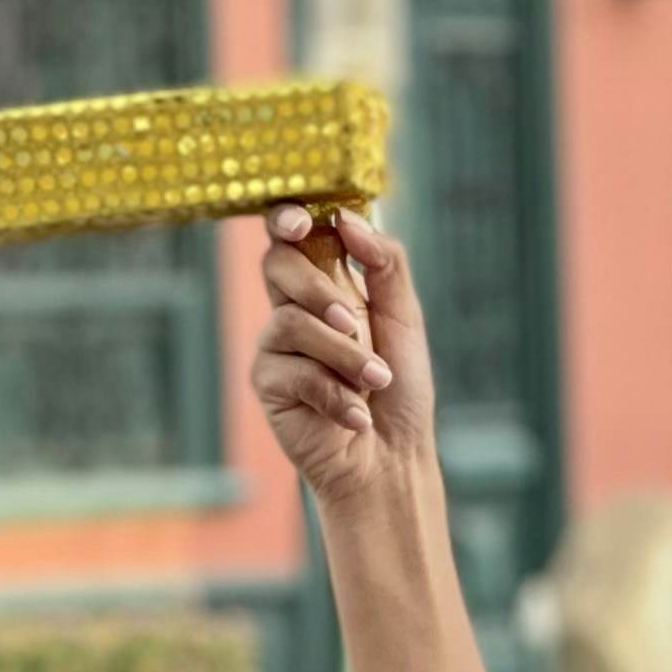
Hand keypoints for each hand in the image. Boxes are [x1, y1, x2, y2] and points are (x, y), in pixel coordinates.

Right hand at [250, 206, 436, 510]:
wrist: (391, 453)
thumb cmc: (399, 387)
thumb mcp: (404, 318)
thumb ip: (384, 264)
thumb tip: (349, 218)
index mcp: (326, 286)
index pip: (293, 238)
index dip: (288, 220)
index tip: (302, 221)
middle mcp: (293, 308)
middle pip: (277, 266)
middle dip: (318, 290)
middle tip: (355, 322)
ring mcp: (275, 345)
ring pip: (291, 321)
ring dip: (345, 355)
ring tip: (376, 382)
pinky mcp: (267, 381)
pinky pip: (293, 370)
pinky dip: (336, 393)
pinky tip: (357, 414)